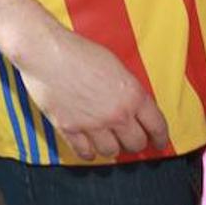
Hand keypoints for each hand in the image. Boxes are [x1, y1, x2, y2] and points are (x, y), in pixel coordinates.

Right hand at [18, 28, 168, 160]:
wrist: (45, 51)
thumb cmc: (77, 51)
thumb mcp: (115, 65)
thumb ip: (128, 89)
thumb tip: (132, 106)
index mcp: (132, 95)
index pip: (157, 126)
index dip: (160, 138)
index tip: (158, 143)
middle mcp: (117, 114)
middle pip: (136, 143)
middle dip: (134, 142)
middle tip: (129, 139)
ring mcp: (92, 123)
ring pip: (112, 152)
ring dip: (111, 147)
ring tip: (106, 141)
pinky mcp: (69, 128)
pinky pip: (85, 152)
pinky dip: (89, 153)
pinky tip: (88, 148)